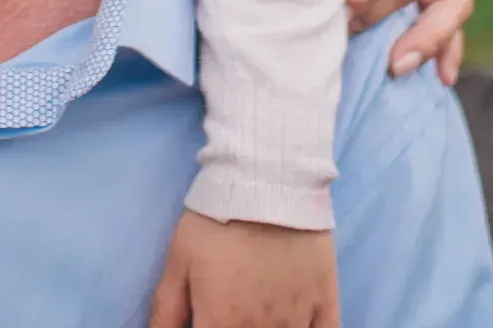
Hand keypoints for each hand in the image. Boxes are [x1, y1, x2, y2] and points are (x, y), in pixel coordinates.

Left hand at [149, 213, 338, 326]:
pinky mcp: (325, 305)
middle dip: (236, 327)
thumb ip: (167, 312)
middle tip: (231, 310)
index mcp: (221, 324)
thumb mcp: (179, 259)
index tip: (207, 320)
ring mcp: (297, 322)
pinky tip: (295, 323)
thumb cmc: (216, 218)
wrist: (267, 179)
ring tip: (257, 313)